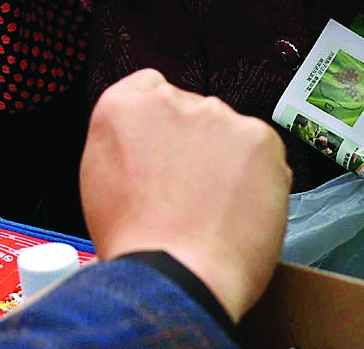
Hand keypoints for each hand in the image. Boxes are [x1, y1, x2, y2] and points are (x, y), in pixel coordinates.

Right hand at [82, 69, 288, 323]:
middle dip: (196, 143)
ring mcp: (217, 117)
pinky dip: (260, 177)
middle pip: (192, 111)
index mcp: (123, 105)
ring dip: (228, 159)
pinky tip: (241, 210)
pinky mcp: (260, 138)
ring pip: (229, 132)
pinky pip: (263, 153)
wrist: (177, 275)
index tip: (168, 151)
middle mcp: (169, 100)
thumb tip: (148, 143)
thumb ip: (125, 143)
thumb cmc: (136, 242)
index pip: (149, 89)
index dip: (162, 126)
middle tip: (193, 190)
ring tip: (218, 209)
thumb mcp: (100, 179)